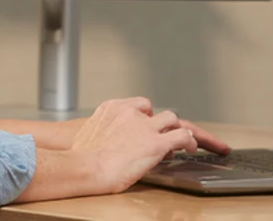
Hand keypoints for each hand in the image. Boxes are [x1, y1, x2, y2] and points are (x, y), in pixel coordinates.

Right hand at [53, 105, 231, 155]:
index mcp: (112, 108)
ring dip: (177, 130)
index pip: (138, 105)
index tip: (148, 126)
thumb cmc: (82, 157)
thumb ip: (105, 131)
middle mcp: (130, 113)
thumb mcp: (89, 134)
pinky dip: (188, 141)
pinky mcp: (157, 143)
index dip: (146, 116)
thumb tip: (111, 143)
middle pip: (156, 111)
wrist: (85, 166)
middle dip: (164, 123)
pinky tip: (190, 148)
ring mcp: (145, 126)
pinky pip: (182, 136)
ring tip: (184, 142)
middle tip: (169, 133)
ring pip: (172, 119)